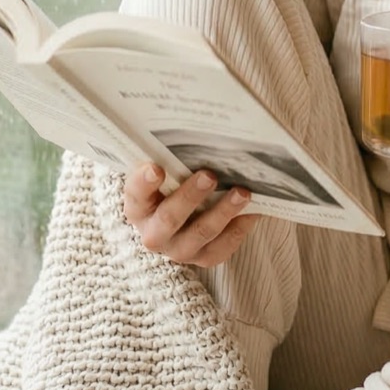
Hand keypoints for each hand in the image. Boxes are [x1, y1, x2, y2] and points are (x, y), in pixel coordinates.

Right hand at [122, 162, 254, 266]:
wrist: (176, 225)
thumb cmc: (170, 189)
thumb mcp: (162, 175)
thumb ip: (169, 159)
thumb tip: (195, 131)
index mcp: (138, 208)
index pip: (136, 195)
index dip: (144, 182)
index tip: (155, 168)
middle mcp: (154, 234)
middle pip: (170, 217)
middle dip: (191, 196)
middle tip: (209, 175)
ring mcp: (179, 249)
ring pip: (201, 233)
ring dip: (223, 212)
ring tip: (242, 192)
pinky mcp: (204, 258)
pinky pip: (223, 247)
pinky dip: (239, 228)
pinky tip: (252, 211)